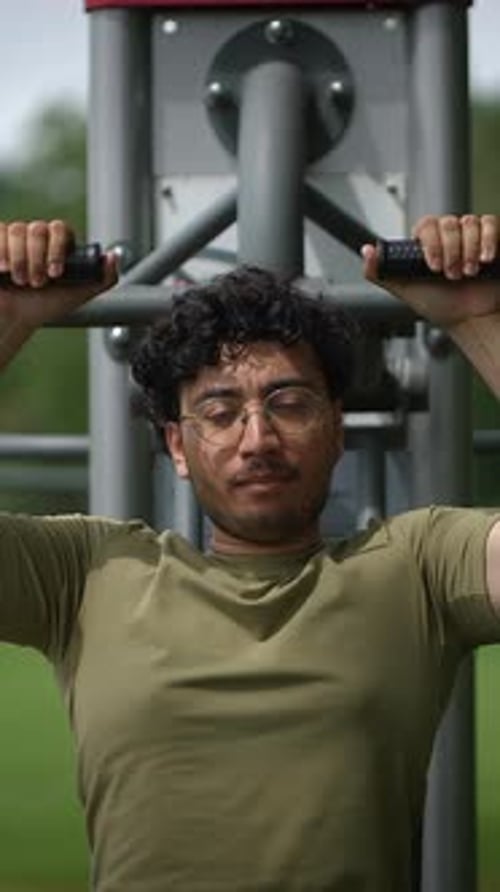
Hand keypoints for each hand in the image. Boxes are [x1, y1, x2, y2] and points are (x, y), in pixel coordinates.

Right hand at [0, 219, 116, 331]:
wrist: (15, 318)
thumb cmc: (46, 305)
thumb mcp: (80, 295)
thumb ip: (104, 279)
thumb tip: (113, 256)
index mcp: (58, 244)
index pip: (61, 229)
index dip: (57, 249)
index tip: (56, 274)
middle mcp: (37, 237)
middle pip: (38, 229)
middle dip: (37, 260)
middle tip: (37, 283)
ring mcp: (15, 238)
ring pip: (17, 230)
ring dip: (19, 260)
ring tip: (20, 282)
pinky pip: (0, 232)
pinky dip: (2, 253)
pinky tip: (4, 271)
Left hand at [362, 214, 499, 327]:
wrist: (470, 319)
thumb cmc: (440, 306)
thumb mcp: (405, 291)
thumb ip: (382, 273)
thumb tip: (366, 250)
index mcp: (427, 244)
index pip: (426, 226)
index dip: (431, 244)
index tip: (433, 267)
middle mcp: (448, 237)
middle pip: (449, 223)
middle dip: (451, 252)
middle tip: (452, 275)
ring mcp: (470, 236)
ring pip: (470, 223)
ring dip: (469, 251)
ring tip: (468, 273)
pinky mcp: (492, 239)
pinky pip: (490, 224)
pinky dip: (488, 240)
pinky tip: (484, 260)